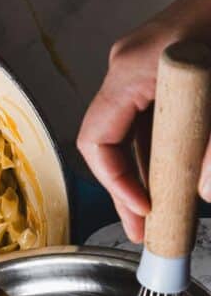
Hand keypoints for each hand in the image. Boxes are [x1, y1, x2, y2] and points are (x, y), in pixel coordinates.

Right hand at [77, 0, 210, 241]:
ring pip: (132, 132)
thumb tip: (204, 191)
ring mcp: (145, 65)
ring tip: (164, 213)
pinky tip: (180, 174)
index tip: (147, 210)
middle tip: (146, 231)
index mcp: (132, 68)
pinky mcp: (165, 66)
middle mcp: (129, 66)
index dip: (116, 183)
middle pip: (110, 141)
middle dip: (128, 190)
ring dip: (147, 173)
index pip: (96, 139)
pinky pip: (152, 117)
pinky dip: (163, 149)